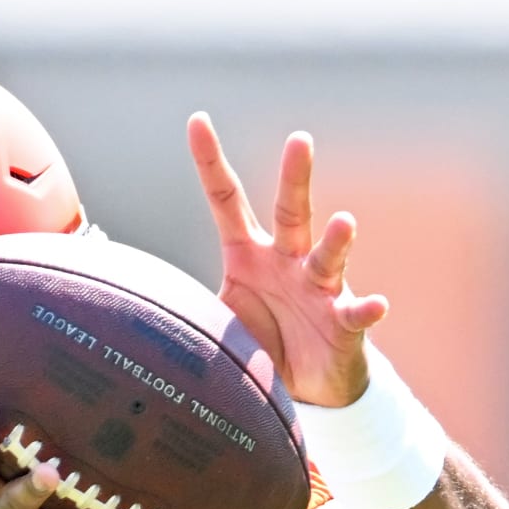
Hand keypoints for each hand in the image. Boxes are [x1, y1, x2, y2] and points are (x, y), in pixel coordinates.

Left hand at [187, 112, 387, 407]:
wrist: (305, 387)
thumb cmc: (259, 345)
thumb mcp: (216, 323)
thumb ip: (186, 309)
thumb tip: (133, 311)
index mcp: (247, 254)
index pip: (227, 199)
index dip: (211, 162)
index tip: (198, 121)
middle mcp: (286, 261)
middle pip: (292, 212)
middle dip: (296, 177)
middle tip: (300, 140)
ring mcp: (319, 289)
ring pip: (327, 257)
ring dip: (337, 241)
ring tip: (344, 223)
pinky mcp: (343, 323)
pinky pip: (355, 314)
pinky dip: (366, 310)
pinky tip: (374, 305)